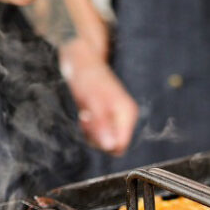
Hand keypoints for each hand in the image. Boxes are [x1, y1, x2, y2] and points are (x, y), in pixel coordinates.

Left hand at [60, 40, 137, 155]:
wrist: (82, 62)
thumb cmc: (88, 79)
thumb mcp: (92, 102)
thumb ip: (102, 125)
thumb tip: (110, 146)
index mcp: (127, 114)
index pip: (120, 145)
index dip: (103, 143)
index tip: (92, 127)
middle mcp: (125, 118)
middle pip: (112, 146)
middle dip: (95, 137)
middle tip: (86, 118)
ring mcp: (116, 118)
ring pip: (104, 141)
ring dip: (90, 132)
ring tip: (85, 114)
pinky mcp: (108, 117)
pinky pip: (99, 133)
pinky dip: (89, 128)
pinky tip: (86, 114)